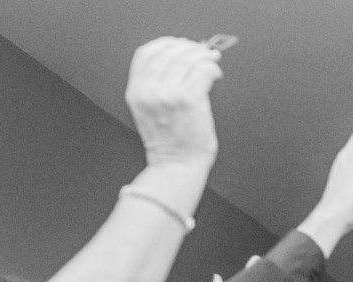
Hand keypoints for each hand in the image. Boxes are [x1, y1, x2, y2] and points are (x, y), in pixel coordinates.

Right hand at [125, 37, 223, 169]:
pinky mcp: (190, 101)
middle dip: (188, 47)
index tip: (179, 44)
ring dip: (203, 56)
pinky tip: (215, 73)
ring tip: (212, 60)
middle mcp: (150, 91)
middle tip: (202, 51)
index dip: (165, 43)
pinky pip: (203, 71)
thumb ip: (157, 86)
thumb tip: (182, 60)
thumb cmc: (170, 142)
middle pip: (168, 52)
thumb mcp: (150, 110)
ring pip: (187, 60)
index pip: (146, 53)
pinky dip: (212, 68)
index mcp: (136, 91)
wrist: (177, 166)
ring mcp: (169, 95)